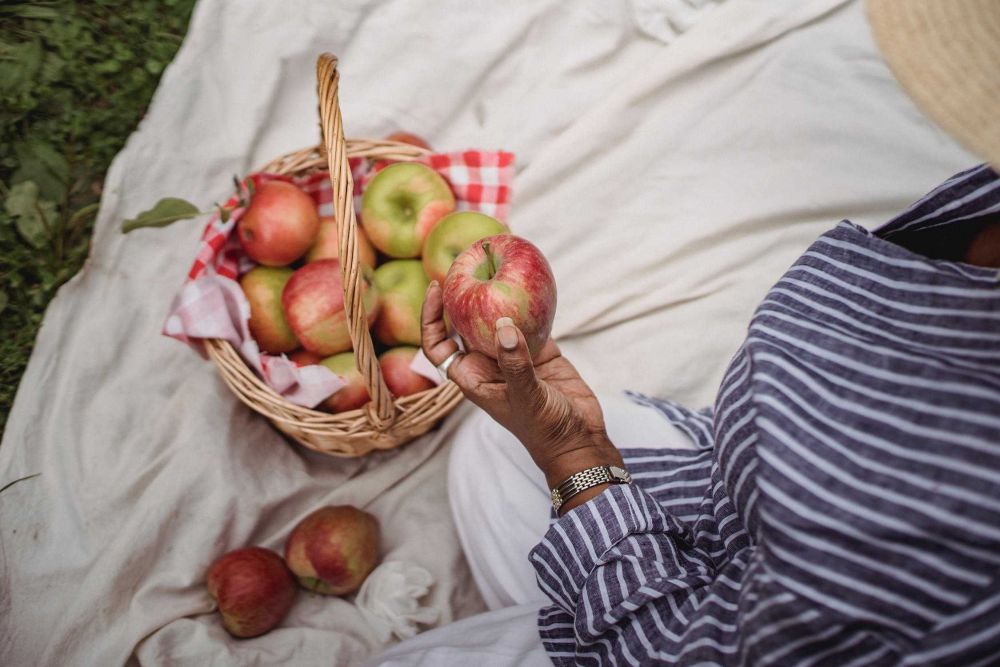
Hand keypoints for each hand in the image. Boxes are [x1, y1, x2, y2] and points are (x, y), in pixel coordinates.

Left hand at [421, 281, 622, 491]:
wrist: (579, 440)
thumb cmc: (544, 430)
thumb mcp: (527, 398)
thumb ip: (515, 364)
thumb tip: (504, 326)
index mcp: (474, 378)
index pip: (439, 345)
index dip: (431, 318)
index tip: (436, 288)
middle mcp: (489, 363)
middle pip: (465, 325)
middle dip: (463, 297)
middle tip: (467, 264)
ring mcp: (514, 355)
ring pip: (497, 320)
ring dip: (496, 296)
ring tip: (495, 264)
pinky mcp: (541, 351)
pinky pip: (529, 321)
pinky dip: (529, 304)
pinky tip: (532, 282)